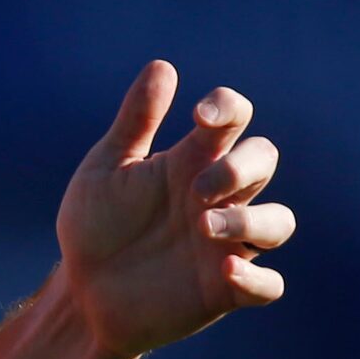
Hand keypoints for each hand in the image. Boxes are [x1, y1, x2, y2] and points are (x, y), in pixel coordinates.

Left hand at [55, 59, 292, 358]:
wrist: (81, 292)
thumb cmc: (97, 225)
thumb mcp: (106, 169)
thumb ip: (136, 121)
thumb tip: (163, 66)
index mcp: (192, 160)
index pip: (234, 119)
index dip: (229, 107)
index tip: (202, 116)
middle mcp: (219, 197)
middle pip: (264, 161)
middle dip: (240, 166)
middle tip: (195, 189)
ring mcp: (227, 244)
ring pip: (279, 222)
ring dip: (252, 220)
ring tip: (205, 226)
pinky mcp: (225, 290)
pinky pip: (269, 285)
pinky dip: (257, 278)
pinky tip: (225, 271)